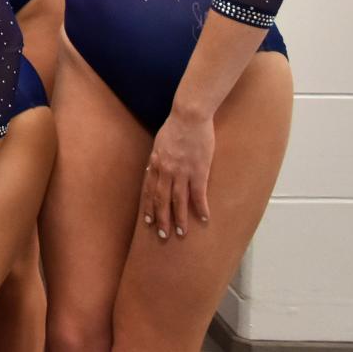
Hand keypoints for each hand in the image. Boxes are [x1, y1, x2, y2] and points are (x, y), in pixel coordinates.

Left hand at [143, 108, 213, 240]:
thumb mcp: (159, 143)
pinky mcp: (198, 170)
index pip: (148, 191)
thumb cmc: (175, 127)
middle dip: (161, 219)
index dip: (148, 207)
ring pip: (178, 200)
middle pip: (161, 199)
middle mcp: (165, 170)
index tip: (148, 222)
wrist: (189, 116)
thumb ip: (157, 159)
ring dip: (179, 218)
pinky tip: (204, 218)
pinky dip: (200, 207)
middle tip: (162, 235)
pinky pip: (198, 194)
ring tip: (181, 232)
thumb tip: (153, 170)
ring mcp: (181, 171)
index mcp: (155, 163)